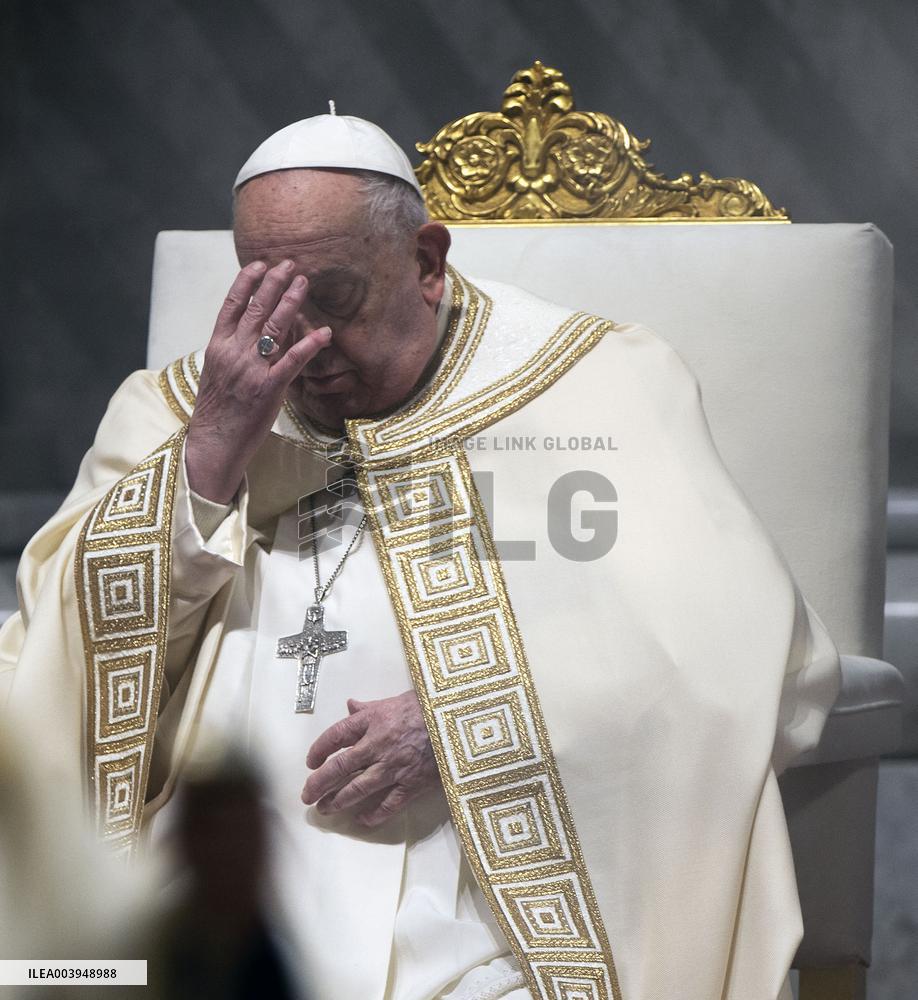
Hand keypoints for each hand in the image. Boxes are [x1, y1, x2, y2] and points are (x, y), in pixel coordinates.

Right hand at [185, 259, 331, 502]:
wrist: (213, 443)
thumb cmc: (217, 411)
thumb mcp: (216, 373)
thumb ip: (231, 350)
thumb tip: (249, 332)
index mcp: (217, 347)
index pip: (232, 305)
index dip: (247, 281)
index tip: (260, 264)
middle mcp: (234, 353)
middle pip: (256, 309)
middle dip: (274, 283)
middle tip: (291, 264)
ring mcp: (252, 370)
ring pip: (274, 327)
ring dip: (291, 301)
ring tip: (304, 283)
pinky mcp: (269, 389)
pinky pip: (293, 361)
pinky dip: (309, 344)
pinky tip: (324, 332)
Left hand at [302, 691, 439, 827]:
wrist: (460, 718)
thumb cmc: (429, 705)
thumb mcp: (395, 699)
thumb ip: (370, 707)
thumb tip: (350, 706)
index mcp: (372, 720)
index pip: (335, 736)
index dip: (318, 750)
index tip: (310, 762)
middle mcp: (378, 744)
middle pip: (339, 767)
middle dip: (319, 784)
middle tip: (307, 795)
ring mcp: (394, 766)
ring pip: (358, 788)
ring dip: (338, 801)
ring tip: (325, 809)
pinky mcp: (412, 783)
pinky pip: (389, 804)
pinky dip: (374, 814)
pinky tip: (363, 820)